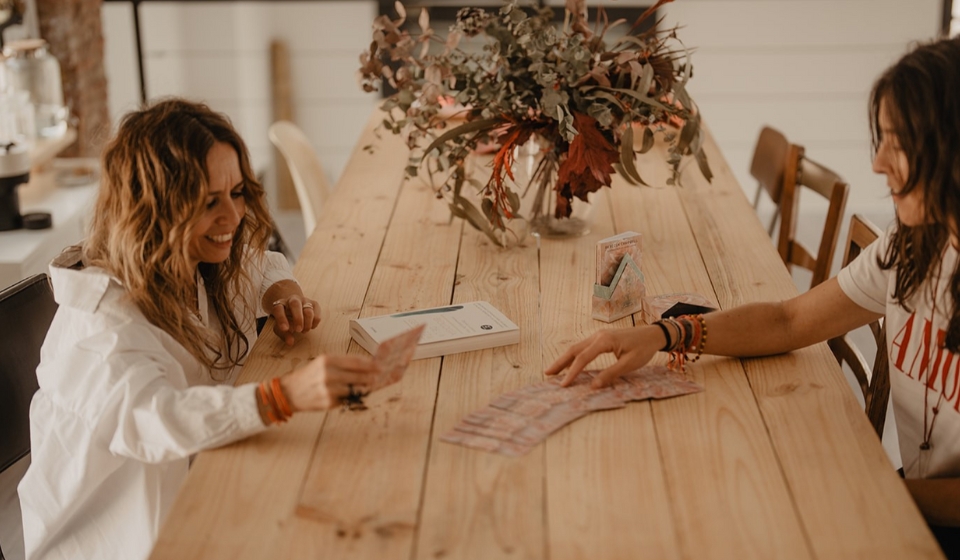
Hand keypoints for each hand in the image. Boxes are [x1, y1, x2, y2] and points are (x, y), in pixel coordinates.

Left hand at [270, 295, 320, 345]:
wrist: (295, 309)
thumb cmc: (287, 320)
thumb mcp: (281, 328)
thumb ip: (284, 334)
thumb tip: (290, 342)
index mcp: (281, 304)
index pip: (278, 309)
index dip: (281, 319)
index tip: (285, 329)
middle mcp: (293, 299)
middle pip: (295, 304)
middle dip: (298, 318)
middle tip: (298, 330)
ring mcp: (305, 300)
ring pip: (308, 310)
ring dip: (307, 323)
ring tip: (303, 331)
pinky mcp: (315, 304)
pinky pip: (317, 314)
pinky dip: (314, 323)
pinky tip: (310, 326)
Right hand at [280, 354, 380, 410]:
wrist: (289, 392)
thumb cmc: (309, 375)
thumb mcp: (322, 363)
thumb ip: (342, 364)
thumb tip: (365, 366)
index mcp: (327, 360)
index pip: (356, 361)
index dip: (370, 364)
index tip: (380, 366)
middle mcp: (329, 373)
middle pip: (359, 375)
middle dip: (371, 377)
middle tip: (379, 378)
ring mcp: (329, 389)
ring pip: (355, 389)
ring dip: (364, 388)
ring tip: (367, 387)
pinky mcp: (329, 402)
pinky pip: (347, 399)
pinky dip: (352, 397)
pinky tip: (352, 395)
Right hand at [544, 325, 664, 387]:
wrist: (653, 335)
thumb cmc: (643, 349)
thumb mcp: (629, 364)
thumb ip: (610, 374)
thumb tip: (593, 386)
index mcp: (604, 341)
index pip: (583, 358)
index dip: (572, 372)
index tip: (564, 384)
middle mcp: (598, 336)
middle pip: (574, 349)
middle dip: (560, 363)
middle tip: (547, 374)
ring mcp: (599, 336)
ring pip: (577, 348)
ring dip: (565, 359)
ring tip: (554, 371)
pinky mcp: (601, 339)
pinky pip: (584, 348)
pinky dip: (574, 356)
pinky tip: (570, 364)